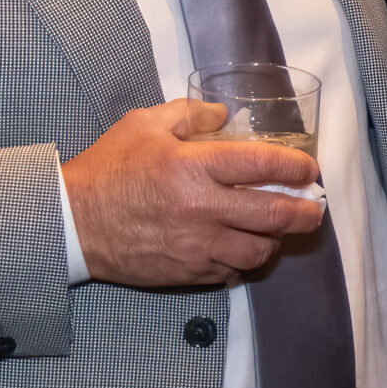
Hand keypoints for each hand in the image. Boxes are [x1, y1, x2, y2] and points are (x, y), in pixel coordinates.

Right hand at [61, 100, 324, 287]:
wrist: (72, 222)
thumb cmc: (108, 169)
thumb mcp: (144, 125)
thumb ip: (190, 115)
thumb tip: (226, 115)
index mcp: (193, 167)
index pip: (262, 164)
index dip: (294, 166)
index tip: (308, 169)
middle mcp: (202, 208)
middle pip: (274, 214)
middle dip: (305, 212)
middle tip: (314, 208)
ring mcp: (197, 245)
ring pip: (259, 250)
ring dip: (275, 240)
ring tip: (276, 230)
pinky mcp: (188, 272)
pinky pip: (232, 272)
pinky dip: (244, 261)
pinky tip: (241, 248)